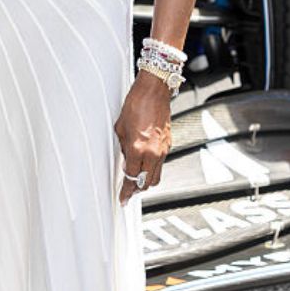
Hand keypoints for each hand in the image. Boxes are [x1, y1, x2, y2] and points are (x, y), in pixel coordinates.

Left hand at [115, 72, 172, 206]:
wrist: (154, 91)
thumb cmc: (136, 104)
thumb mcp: (120, 129)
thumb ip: (123, 148)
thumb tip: (125, 160)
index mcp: (137, 149)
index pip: (131, 178)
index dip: (126, 192)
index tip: (123, 199)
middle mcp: (152, 152)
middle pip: (146, 183)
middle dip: (137, 189)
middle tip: (128, 191)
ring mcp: (163, 149)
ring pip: (156, 176)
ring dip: (146, 181)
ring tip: (136, 179)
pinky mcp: (169, 144)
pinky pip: (161, 164)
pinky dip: (152, 168)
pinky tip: (144, 163)